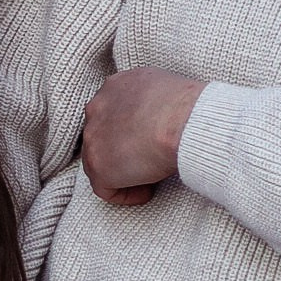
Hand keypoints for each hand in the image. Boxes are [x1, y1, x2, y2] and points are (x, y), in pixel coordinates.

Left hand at [82, 67, 205, 204]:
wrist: (181, 121)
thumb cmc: (186, 105)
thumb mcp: (165, 88)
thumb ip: (152, 100)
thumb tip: (161, 117)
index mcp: (115, 86)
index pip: (113, 111)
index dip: (129, 129)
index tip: (149, 140)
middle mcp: (97, 108)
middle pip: (102, 136)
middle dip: (122, 150)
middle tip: (148, 160)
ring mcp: (93, 139)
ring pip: (101, 163)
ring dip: (124, 173)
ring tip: (151, 179)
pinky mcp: (98, 168)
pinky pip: (106, 190)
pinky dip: (127, 194)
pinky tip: (148, 192)